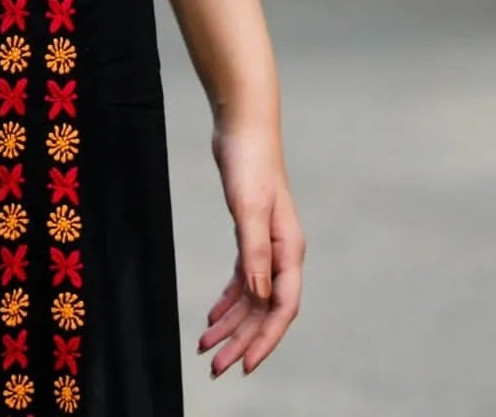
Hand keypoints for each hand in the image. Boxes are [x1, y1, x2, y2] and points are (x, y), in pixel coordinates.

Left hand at [199, 118, 304, 377]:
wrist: (242, 127)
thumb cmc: (250, 163)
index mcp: (288, 251)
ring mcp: (266, 246)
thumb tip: (261, 297)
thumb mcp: (249, 208)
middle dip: (242, 341)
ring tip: (206, 348)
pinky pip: (242, 280)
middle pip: (264, 310)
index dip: (264, 340)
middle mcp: (281, 254)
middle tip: (216, 368)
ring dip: (231, 324)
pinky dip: (227, 300)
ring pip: (251, 299)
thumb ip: (255, 252)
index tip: (245, 366)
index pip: (281, 308)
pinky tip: (212, 316)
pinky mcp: (249, 236)